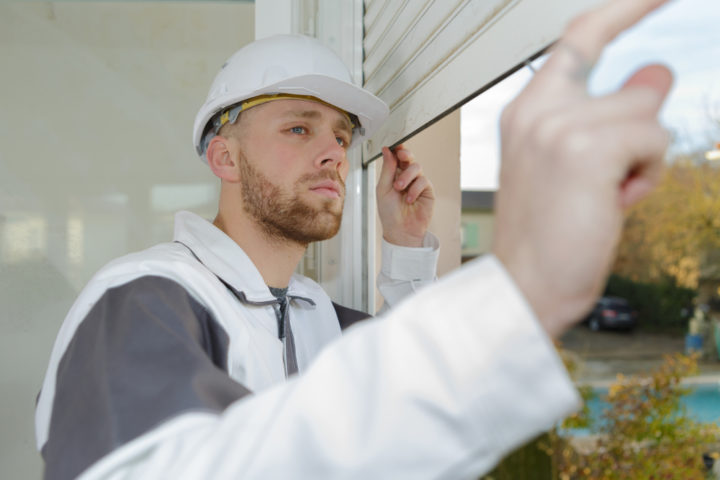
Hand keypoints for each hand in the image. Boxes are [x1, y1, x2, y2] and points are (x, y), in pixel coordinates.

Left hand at [376, 145, 434, 246]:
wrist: (400, 230)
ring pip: (416, 167)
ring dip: (406, 176)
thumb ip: (387, 169)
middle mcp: (406, 176)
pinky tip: (409, 199)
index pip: (397, 156)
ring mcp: (417, 183)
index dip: (397, 149)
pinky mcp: (427, 191)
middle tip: (401, 156)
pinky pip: (423, 181)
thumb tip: (387, 150)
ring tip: (399, 188)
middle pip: (409, 157)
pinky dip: (414, 189)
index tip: (395, 145)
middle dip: (405, 154)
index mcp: (394, 174)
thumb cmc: (389, 212)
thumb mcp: (383, 188)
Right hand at [492, 0, 672, 336]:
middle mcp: (537, 110)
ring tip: (604, 195)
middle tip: (614, 180)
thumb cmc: (546, 236)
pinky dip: (646, 174)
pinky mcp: (585, 148)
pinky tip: (613, 200)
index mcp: (527, 113)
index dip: (625, 10)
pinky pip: (652, 139)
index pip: (580, 38)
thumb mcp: (575, 167)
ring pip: (647, 115)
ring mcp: (558, 126)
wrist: (523, 286)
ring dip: (642, 161)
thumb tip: (657, 70)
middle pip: (633, 87)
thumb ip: (611, 116)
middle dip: (643, 134)